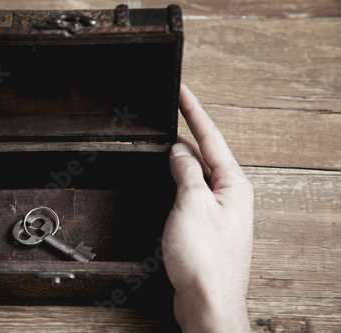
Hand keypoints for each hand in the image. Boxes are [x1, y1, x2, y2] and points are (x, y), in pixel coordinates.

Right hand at [162, 85, 253, 331]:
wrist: (207, 302)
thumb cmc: (206, 259)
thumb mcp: (191, 203)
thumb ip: (185, 172)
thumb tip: (179, 151)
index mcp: (233, 184)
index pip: (210, 137)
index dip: (194, 111)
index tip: (182, 91)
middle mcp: (229, 196)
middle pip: (203, 155)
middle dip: (184, 136)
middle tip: (166, 118)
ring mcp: (217, 213)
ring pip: (194, 177)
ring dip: (178, 163)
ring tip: (162, 149)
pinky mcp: (205, 228)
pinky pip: (190, 196)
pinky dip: (177, 185)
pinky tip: (167, 182)